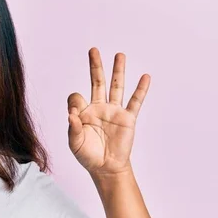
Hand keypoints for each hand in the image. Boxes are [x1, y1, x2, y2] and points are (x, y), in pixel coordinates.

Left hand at [67, 48, 149, 175]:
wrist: (105, 167)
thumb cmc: (87, 155)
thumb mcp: (75, 143)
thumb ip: (73, 129)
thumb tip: (72, 115)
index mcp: (83, 112)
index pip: (76, 97)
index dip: (75, 104)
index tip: (75, 115)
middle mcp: (99, 107)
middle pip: (97, 82)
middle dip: (95, 66)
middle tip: (93, 50)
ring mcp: (114, 111)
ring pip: (116, 86)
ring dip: (118, 70)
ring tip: (120, 54)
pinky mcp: (127, 119)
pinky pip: (135, 102)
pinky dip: (141, 89)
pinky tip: (145, 77)